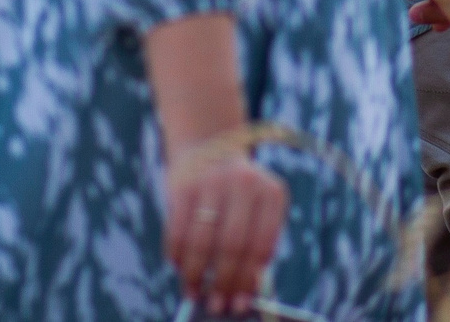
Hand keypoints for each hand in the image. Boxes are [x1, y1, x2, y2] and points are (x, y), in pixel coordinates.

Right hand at [163, 147, 285, 315]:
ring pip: (202, 242)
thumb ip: (253, 244)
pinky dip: (177, 256)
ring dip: (196, 275)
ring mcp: (213, 181)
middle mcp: (245, 183)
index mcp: (272, 193)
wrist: (209, 145)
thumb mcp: (255, 208)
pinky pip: (178, 231)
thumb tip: (241, 292)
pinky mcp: (183, 184)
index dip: (250, 280)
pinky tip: (179, 268)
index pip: (261, 245)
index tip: (241, 303)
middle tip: (217, 306)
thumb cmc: (236, 193)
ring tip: (194, 293)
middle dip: (223, 282)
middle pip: (233, 247)